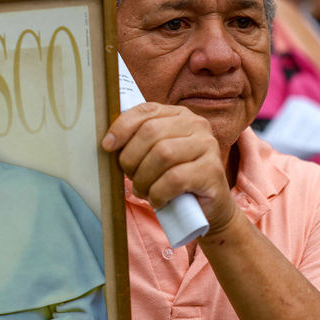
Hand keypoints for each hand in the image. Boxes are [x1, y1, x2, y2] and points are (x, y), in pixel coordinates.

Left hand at [103, 103, 237, 235]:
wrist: (208, 208)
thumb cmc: (175, 179)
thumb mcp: (155, 154)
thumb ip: (138, 141)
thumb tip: (108, 141)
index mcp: (178, 115)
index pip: (145, 110)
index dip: (122, 127)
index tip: (107, 146)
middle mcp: (196, 124)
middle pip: (151, 132)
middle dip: (132, 158)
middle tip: (131, 177)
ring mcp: (207, 146)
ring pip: (162, 154)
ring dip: (144, 178)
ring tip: (143, 191)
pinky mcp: (212, 171)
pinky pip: (175, 179)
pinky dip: (158, 193)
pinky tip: (157, 200)